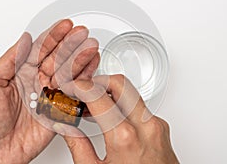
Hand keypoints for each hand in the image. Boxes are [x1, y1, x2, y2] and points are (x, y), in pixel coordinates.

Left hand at [0, 19, 99, 163]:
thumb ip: (10, 60)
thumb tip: (24, 39)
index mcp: (21, 72)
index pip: (40, 49)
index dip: (53, 36)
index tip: (65, 26)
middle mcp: (37, 81)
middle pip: (57, 58)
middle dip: (70, 44)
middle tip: (83, 33)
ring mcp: (49, 95)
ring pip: (68, 73)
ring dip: (80, 59)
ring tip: (91, 47)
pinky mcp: (59, 110)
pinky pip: (74, 93)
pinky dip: (84, 80)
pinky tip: (90, 68)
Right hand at [59, 75, 178, 163]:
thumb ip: (77, 145)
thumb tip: (65, 126)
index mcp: (125, 137)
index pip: (97, 95)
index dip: (79, 87)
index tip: (70, 88)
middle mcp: (145, 126)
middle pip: (120, 83)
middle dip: (98, 80)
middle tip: (83, 89)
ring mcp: (156, 126)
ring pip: (131, 92)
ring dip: (110, 92)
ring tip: (93, 105)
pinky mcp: (161, 128)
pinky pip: (139, 106)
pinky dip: (122, 104)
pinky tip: (110, 116)